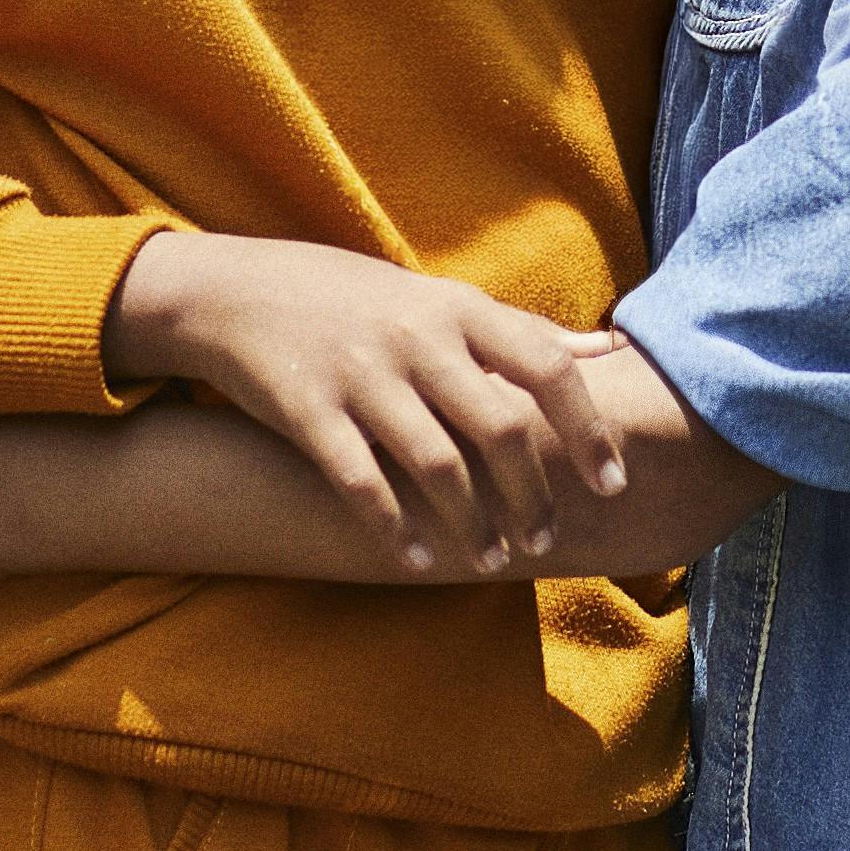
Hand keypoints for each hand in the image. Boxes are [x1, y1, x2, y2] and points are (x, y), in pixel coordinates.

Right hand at [101, 234, 627, 572]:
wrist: (235, 290)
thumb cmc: (357, 300)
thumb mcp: (441, 298)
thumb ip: (520, 329)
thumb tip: (609, 350)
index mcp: (458, 308)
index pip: (547, 368)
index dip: (589, 430)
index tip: (614, 484)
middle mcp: (417, 339)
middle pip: (502, 430)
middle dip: (531, 498)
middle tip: (544, 540)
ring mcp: (362, 375)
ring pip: (439, 468)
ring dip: (473, 525)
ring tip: (490, 559)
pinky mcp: (308, 411)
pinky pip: (361, 485)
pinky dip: (394, 530)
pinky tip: (415, 560)